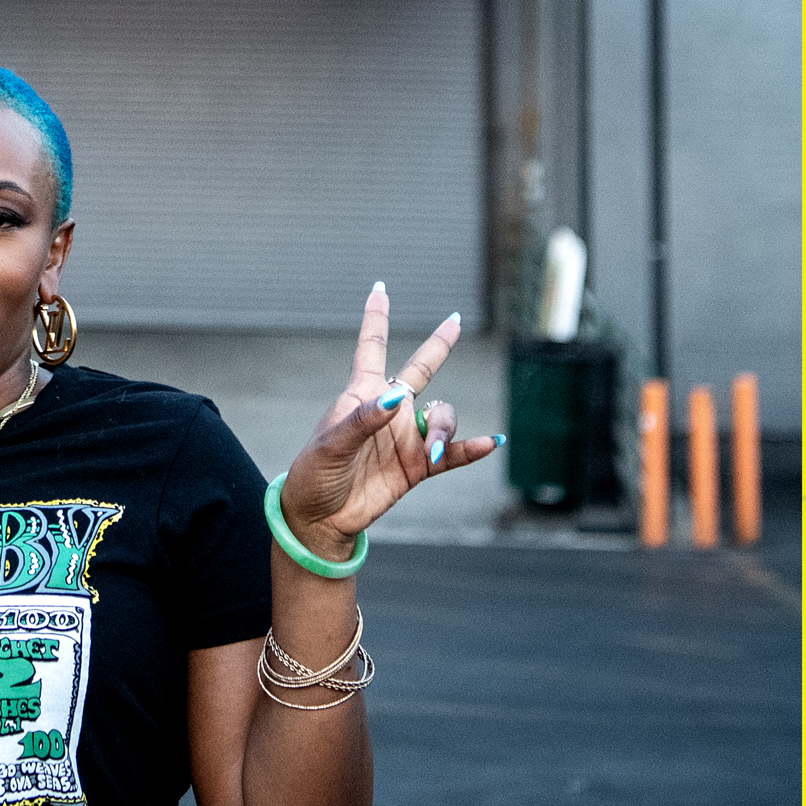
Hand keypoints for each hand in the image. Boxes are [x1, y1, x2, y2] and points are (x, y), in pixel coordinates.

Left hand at [277, 283, 500, 557]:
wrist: (320, 517)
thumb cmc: (315, 474)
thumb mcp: (332, 443)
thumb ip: (363, 420)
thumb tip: (395, 397)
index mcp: (361, 395)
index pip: (371, 348)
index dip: (377, 318)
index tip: (381, 288)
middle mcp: (388, 411)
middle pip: (420, 370)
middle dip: (438, 346)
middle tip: (454, 321)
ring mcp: (406, 438)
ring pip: (441, 418)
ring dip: (443, 431)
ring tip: (431, 453)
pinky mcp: (417, 467)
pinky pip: (452, 454)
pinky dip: (471, 448)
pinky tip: (490, 442)